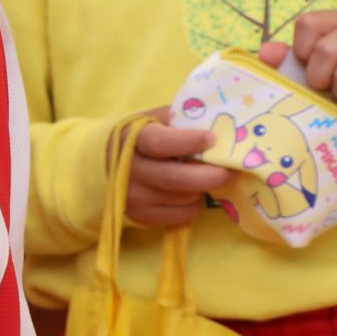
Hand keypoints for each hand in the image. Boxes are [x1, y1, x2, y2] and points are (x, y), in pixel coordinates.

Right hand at [125, 110, 230, 227]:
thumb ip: (181, 119)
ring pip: (184, 198)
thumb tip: (218, 124)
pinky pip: (183, 215)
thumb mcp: (154, 119)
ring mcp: (134, 197)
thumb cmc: (140, 136)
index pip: (159, 143)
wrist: (105, 162)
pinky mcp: (142, 216)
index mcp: (132, 139)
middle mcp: (128, 171)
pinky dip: (194, 204)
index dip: (188, 142)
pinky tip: (189, 191)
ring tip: (203, 176)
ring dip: (202, 188)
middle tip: (230, 169)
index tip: (212, 139)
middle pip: (176, 178)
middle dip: (211, 175)